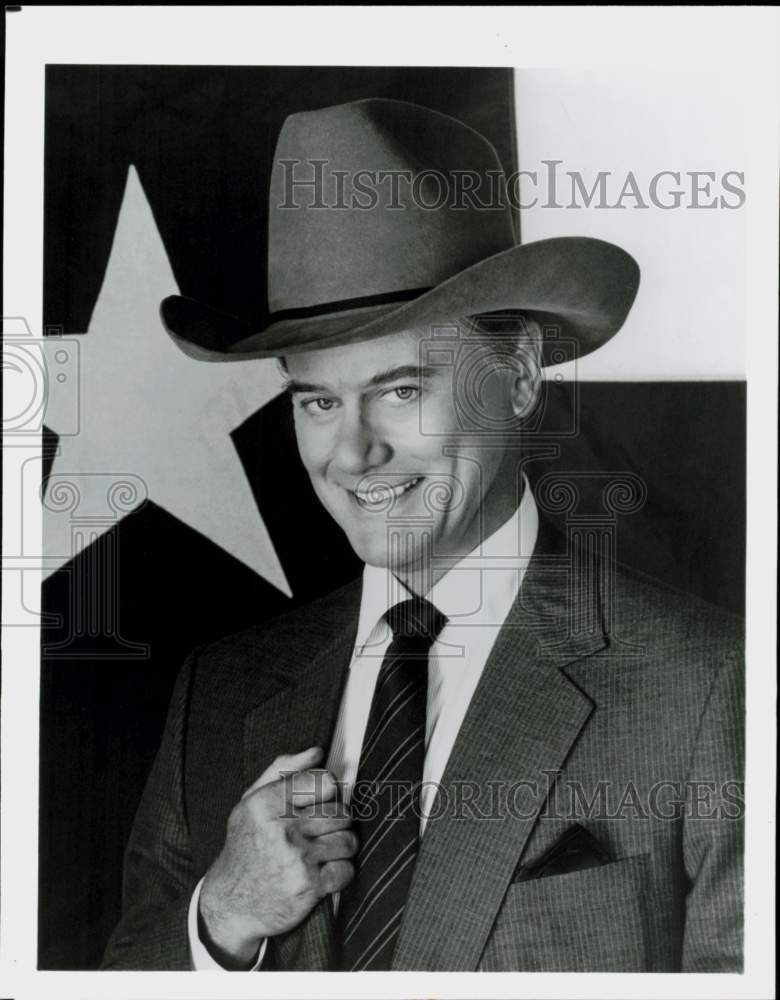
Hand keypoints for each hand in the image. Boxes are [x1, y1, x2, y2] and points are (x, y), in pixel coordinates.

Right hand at [198, 746, 356, 967]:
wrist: (230, 903)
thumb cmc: (246, 846)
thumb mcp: (252, 802)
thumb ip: (283, 770)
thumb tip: (316, 752)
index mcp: (267, 803)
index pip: (324, 781)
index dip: (328, 791)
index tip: (320, 801)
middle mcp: (282, 829)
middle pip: (340, 812)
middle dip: (336, 821)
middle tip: (321, 830)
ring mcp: (297, 859)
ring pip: (348, 840)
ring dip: (341, 846)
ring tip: (324, 850)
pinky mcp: (309, 887)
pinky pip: (347, 869)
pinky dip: (341, 872)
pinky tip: (324, 872)